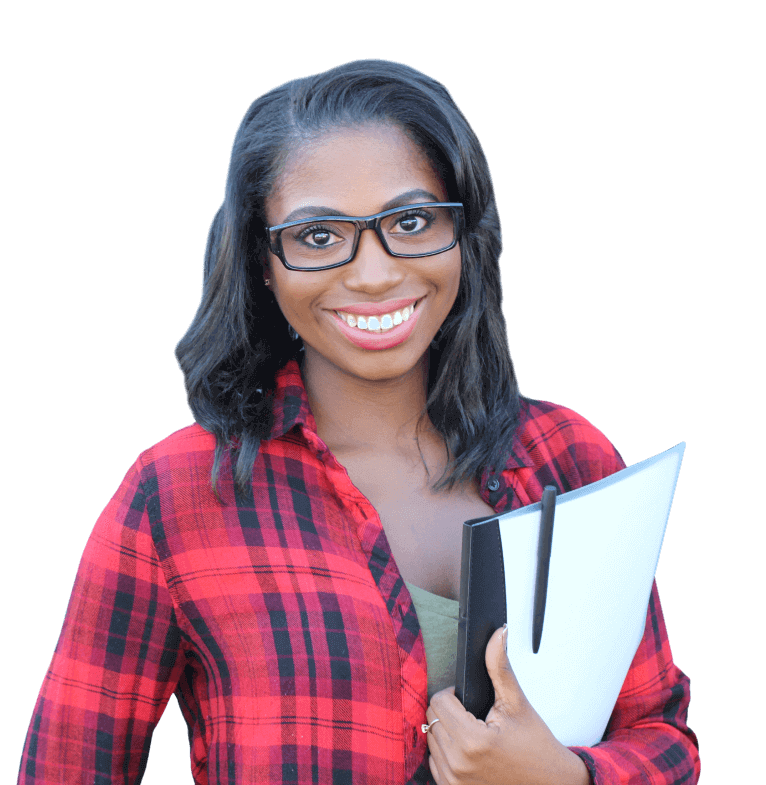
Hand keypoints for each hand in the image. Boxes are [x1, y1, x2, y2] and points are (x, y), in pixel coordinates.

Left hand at [424, 625, 589, 784]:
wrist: (550, 784)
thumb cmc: (536, 746)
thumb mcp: (517, 703)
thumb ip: (500, 666)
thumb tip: (499, 632)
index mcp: (472, 740)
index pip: (439, 701)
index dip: (453, 694)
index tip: (469, 698)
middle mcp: (458, 763)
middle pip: (432, 719)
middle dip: (450, 711)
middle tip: (473, 714)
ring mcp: (454, 781)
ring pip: (431, 739)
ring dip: (446, 731)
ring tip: (472, 732)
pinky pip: (434, 762)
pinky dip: (446, 753)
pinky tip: (468, 751)